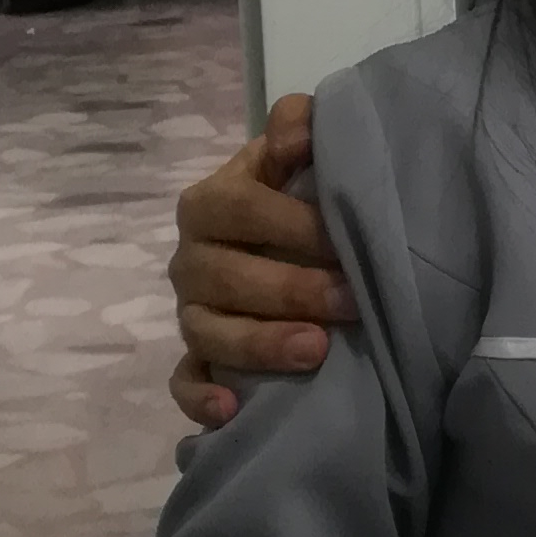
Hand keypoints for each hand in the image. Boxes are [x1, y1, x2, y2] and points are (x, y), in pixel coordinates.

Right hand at [169, 94, 353, 424]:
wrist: (298, 248)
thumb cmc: (301, 199)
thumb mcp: (303, 154)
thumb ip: (299, 126)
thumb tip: (295, 136)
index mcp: (210, 203)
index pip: (236, 207)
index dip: (288, 223)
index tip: (342, 238)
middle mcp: (192, 260)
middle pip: (224, 276)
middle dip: (290, 289)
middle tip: (350, 300)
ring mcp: (192, 313)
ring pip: (206, 333)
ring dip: (259, 344)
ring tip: (316, 351)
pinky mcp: (198, 361)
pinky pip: (185, 382)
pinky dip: (201, 398)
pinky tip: (232, 409)